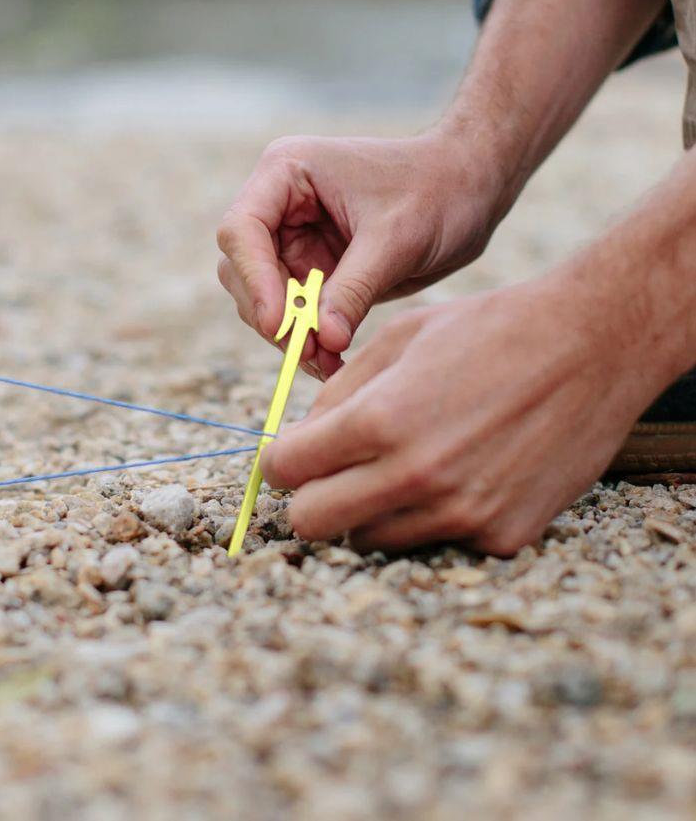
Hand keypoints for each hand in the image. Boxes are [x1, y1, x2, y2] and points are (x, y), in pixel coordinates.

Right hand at [216, 130, 505, 378]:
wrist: (471, 189)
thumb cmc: (438, 190)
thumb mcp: (396, 239)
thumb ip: (354, 289)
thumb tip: (323, 342)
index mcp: (287, 172)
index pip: (242, 230)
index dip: (253, 280)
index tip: (279, 326)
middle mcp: (278, 204)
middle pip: (242, 269)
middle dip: (272, 315)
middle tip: (309, 353)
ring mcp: (291, 239)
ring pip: (262, 298)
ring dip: (289, 335)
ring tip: (328, 363)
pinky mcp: (311, 269)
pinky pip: (294, 313)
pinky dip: (308, 339)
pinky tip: (334, 361)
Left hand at [260, 279, 661, 555]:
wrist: (593, 345)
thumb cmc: (490, 330)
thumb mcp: (398, 338)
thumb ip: (336, 395)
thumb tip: (297, 440)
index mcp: (380, 420)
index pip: (285, 470)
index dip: (279, 462)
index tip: (289, 457)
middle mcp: (416, 475)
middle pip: (313, 522)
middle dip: (309, 498)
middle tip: (329, 475)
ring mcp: (461, 513)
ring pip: (369, 539)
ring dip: (369, 510)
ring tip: (405, 464)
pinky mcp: (502, 536)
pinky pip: (435, 542)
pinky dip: (431, 517)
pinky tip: (460, 473)